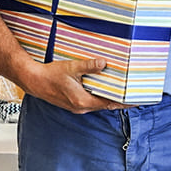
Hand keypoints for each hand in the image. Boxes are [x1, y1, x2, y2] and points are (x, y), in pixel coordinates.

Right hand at [14, 57, 128, 113]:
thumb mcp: (71, 68)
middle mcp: (81, 107)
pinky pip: (90, 102)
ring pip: (98, 104)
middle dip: (119, 101)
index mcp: (83, 101)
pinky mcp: (72, 103)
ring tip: (121, 92)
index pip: (110, 104)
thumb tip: (103, 63)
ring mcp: (76, 107)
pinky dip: (99, 97)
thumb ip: (88, 66)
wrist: (33, 81)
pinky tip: (101, 90)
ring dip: (109, 99)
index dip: (124, 103)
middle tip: (133, 95)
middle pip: (106, 105)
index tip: (136, 102)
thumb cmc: (50, 75)